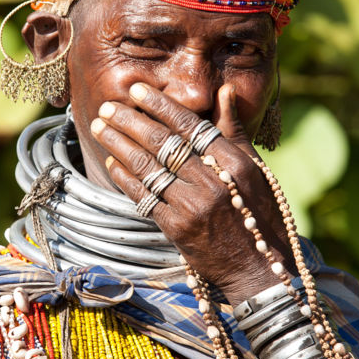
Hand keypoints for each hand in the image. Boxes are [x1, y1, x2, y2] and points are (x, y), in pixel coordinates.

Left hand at [90, 82, 295, 305]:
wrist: (259, 269)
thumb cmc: (259, 214)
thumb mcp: (255, 169)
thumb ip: (233, 130)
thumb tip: (223, 89)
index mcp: (235, 163)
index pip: (191, 125)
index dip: (160, 105)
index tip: (136, 90)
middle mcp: (213, 182)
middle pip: (163, 143)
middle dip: (130, 121)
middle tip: (107, 106)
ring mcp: (193, 206)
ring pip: (147, 167)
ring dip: (118, 144)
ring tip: (99, 127)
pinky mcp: (176, 228)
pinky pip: (143, 196)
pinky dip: (125, 177)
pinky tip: (110, 162)